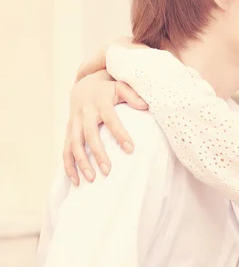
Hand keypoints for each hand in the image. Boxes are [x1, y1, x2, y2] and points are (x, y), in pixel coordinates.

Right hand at [64, 69, 146, 185]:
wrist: (83, 85)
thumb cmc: (107, 89)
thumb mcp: (120, 86)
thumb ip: (133, 95)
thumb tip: (146, 105)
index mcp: (100, 103)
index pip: (111, 120)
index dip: (120, 134)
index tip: (131, 149)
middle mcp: (85, 114)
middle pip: (89, 135)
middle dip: (97, 154)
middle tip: (108, 171)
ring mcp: (74, 123)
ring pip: (74, 145)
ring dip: (81, 163)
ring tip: (91, 180)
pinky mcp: (68, 132)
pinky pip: (66, 150)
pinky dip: (69, 166)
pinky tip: (77, 181)